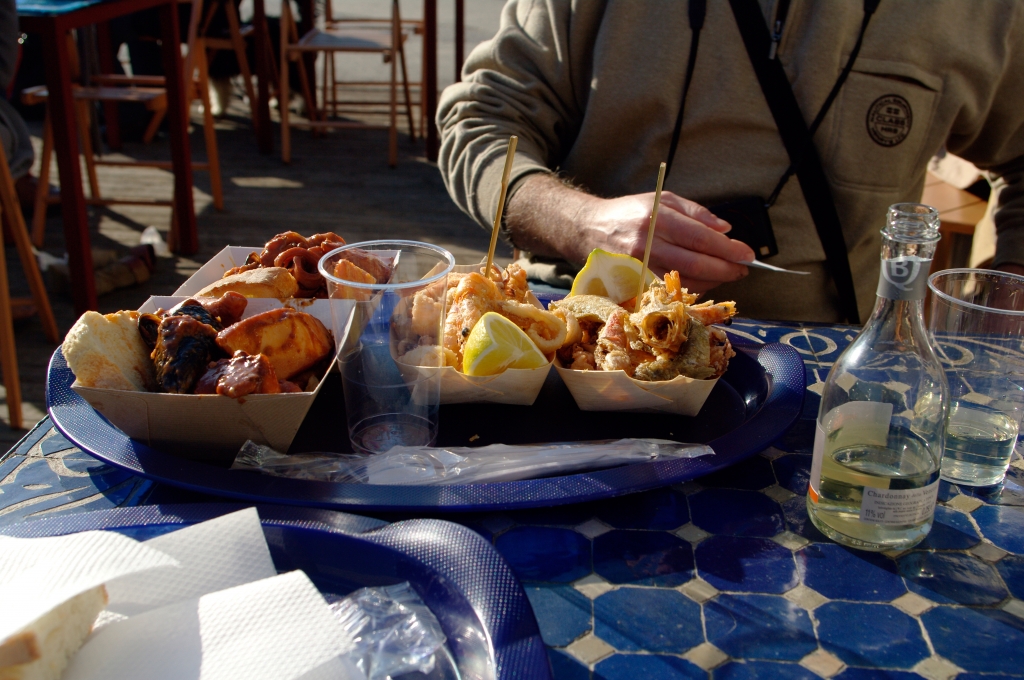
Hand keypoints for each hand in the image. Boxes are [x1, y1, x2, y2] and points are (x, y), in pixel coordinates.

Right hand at [574, 192, 755, 292]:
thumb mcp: (661, 200)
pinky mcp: (631, 283)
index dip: (728, 249)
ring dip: (711, 280)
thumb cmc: (627, 213)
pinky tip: (703, 281)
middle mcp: (646, 243)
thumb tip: (725, 231)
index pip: (700, 237)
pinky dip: (691, 287)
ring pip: (684, 280)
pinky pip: (669, 291)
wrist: (585, 229)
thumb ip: (695, 213)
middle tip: (742, 269)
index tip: (747, 254)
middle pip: (695, 262)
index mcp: (655, 217)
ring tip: (726, 274)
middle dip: (725, 268)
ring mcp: (637, 267)